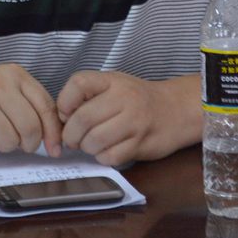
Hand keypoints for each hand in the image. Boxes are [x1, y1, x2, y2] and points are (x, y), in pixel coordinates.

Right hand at [0, 63, 62, 156]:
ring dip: (5, 146)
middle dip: (28, 144)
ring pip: (8, 140)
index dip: (53, 133)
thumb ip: (32, 107)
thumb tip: (55, 140)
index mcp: (16, 74)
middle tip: (21, 144)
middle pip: (29, 127)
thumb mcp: (9, 89)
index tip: (55, 149)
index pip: (46, 107)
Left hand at [57, 70, 200, 166]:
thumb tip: (61, 119)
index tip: (66, 114)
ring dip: (86, 147)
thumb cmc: (138, 99)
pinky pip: (110, 156)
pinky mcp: (141, 144)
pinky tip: (107, 150)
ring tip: (91, 144)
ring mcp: (134, 121)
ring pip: (94, 141)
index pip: (78, 83)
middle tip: (73, 139)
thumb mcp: (114, 86)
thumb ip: (88, 96)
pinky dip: (103, 157)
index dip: (64, 102)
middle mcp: (124, 98)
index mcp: (113, 80)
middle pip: (82, 119)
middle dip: (71, 135)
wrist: (176, 110)